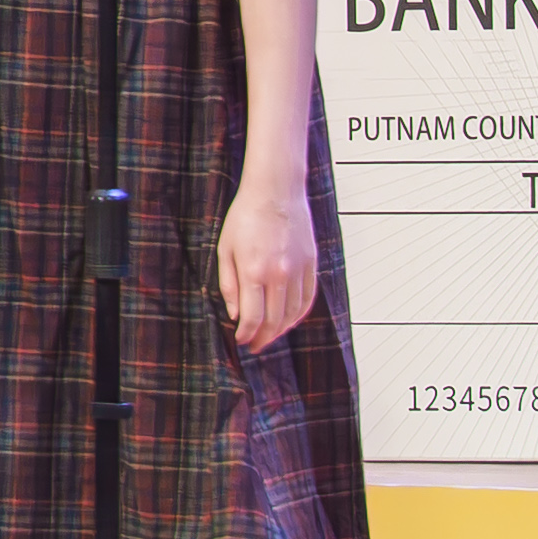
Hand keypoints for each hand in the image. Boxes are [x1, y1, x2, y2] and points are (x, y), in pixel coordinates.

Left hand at [216, 167, 319, 351]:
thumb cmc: (245, 218)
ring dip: (282, 330)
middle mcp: (280, 275)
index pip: (253, 317)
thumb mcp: (225, 250)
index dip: (247, 334)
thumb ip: (229, 285)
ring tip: (269, 336)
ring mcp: (299, 271)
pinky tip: (289, 321)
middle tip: (254, 345)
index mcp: (254, 271)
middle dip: (263, 338)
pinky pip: (308, 299)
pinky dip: (299, 315)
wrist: (276, 193)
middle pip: (275, 320)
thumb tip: (235, 314)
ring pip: (294, 313)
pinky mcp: (312, 265)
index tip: (241, 340)